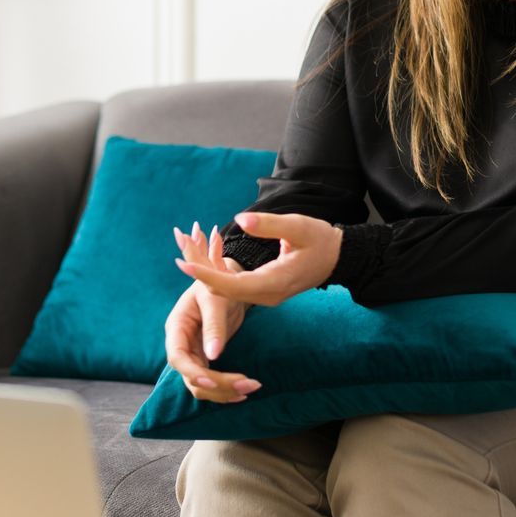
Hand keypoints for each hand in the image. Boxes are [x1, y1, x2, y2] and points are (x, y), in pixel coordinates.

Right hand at [164, 223, 256, 403]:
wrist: (226, 283)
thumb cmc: (216, 285)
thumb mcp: (215, 301)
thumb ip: (213, 327)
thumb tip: (214, 354)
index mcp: (177, 328)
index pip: (177, 358)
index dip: (192, 372)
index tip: (212, 381)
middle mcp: (182, 345)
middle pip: (192, 377)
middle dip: (218, 386)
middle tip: (247, 385)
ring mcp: (194, 353)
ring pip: (203, 385)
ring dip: (225, 391)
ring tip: (252, 387)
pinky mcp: (206, 358)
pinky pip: (213, 382)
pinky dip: (227, 389)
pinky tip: (244, 391)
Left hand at [175, 212, 340, 307]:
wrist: (337, 258)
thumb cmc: (320, 240)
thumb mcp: (298, 227)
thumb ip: (270, 225)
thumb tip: (240, 220)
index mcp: (274, 283)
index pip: (233, 285)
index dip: (206, 275)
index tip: (183, 263)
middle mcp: (266, 295)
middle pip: (224, 290)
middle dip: (199, 271)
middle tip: (178, 247)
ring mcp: (264, 296)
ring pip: (227, 289)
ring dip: (205, 271)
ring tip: (184, 247)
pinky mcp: (263, 291)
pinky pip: (234, 285)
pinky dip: (217, 271)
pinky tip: (203, 257)